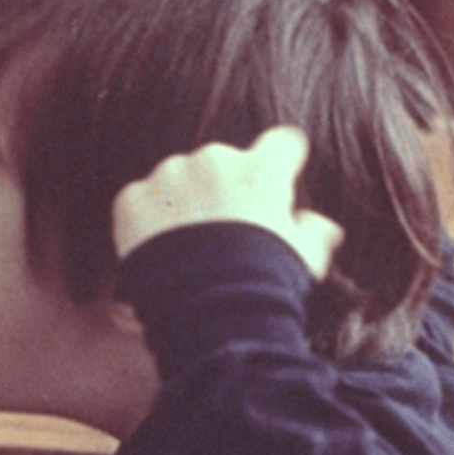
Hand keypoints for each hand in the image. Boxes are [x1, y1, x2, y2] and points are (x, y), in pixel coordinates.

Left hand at [112, 126, 343, 278]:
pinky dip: (145, 222)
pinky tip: (157, 253)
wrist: (208, 310)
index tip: (274, 183)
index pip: (281, 144)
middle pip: (220, 163)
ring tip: (186, 250)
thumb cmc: (266, 285)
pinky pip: (140, 201)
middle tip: (220, 233)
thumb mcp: (304, 260)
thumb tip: (321, 228)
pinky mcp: (132, 199)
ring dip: (181, 203)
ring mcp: (168, 177)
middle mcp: (213, 160)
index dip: (278, 164)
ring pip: (176, 180)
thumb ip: (312, 234)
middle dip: (221, 189)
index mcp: (261, 169)